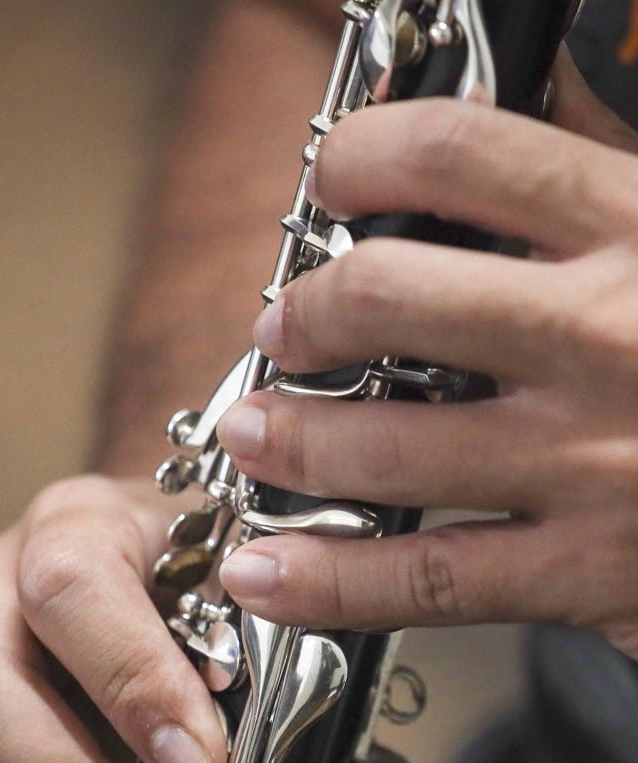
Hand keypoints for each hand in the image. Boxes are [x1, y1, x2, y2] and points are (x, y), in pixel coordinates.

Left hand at [217, 52, 637, 659]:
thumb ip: (611, 169)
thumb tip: (539, 91)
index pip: (464, 155)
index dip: (365, 157)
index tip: (332, 182)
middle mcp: (608, 337)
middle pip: (391, 298)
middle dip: (306, 313)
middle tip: (283, 329)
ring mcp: (593, 461)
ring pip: (390, 446)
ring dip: (292, 439)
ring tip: (251, 434)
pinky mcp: (589, 569)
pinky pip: (428, 577)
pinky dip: (327, 581)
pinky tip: (264, 573)